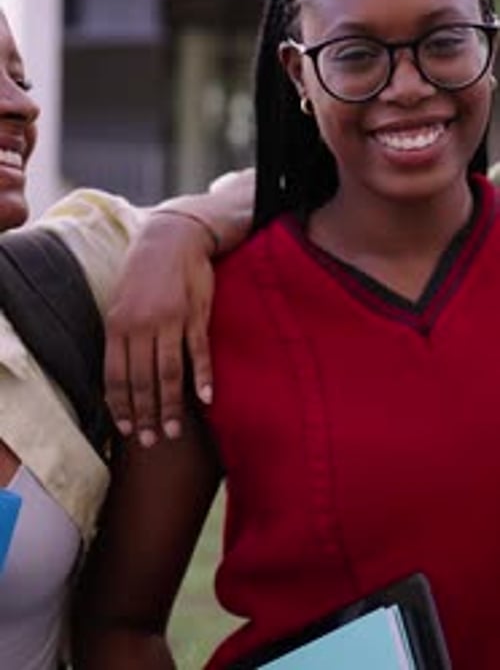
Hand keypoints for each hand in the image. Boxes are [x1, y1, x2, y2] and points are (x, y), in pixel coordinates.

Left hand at [105, 213, 214, 445]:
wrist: (171, 238)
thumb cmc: (144, 273)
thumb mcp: (121, 302)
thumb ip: (121, 336)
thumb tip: (119, 375)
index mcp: (117, 324)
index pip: (116, 376)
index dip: (121, 406)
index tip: (126, 429)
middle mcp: (141, 325)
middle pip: (142, 381)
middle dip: (145, 415)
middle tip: (151, 441)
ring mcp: (170, 320)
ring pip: (169, 373)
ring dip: (171, 406)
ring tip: (173, 431)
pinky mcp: (195, 314)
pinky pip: (198, 352)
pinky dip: (202, 377)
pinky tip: (205, 399)